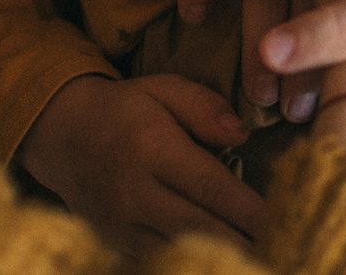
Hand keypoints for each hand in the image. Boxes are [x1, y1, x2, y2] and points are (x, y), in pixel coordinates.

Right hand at [16, 72, 263, 253]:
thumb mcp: (162, 89)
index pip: (210, 186)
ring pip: (176, 252)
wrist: (61, 135)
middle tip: (282, 250)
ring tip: (258, 263)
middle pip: (198, 228)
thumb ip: (204, 107)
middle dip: (242, 245)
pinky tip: (216, 264)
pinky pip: (155, 261)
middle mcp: (135, 192)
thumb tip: (243, 135)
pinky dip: (186, 264)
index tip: (284, 220)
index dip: (249, 209)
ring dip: (217, 260)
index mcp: (153, 149)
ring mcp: (120, 224)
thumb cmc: (124, 109)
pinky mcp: (112, 243)